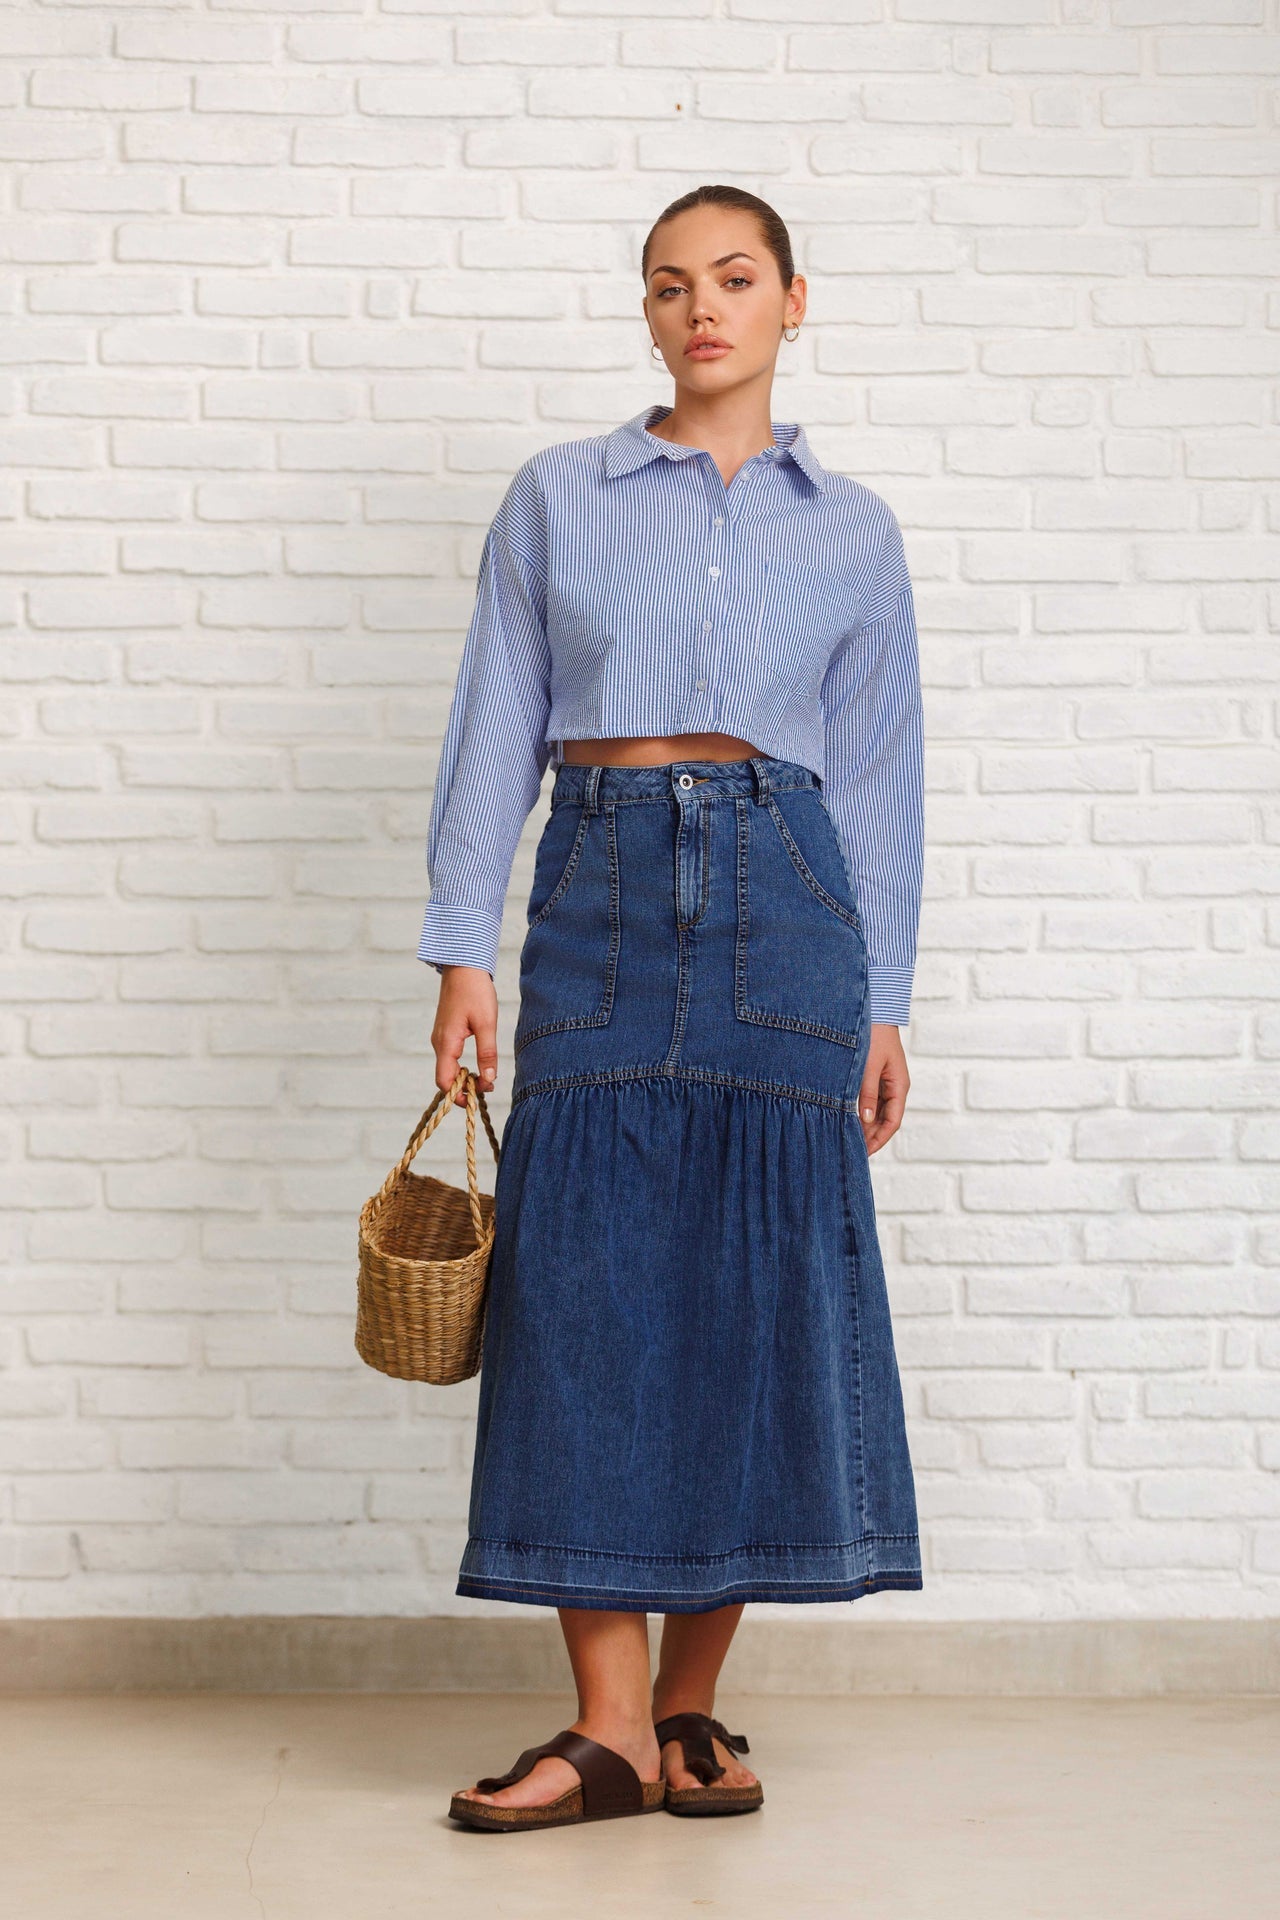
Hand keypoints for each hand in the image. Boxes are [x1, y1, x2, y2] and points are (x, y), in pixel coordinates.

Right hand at [432, 966, 498, 1107]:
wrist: (463, 966)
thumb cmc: (475, 991)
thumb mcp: (486, 1023)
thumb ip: (487, 1053)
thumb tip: (488, 1079)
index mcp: (446, 1043)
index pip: (445, 1081)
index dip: (459, 1095)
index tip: (478, 1098)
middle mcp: (439, 1043)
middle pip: (445, 1077)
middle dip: (464, 1088)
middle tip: (488, 1087)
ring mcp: (440, 1037)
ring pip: (448, 1067)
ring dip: (464, 1077)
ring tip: (486, 1077)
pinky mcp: (446, 1032)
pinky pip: (450, 1056)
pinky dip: (461, 1065)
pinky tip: (478, 1063)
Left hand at [858, 1024, 909, 1154]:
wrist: (875, 1011)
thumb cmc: (873, 1035)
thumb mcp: (868, 1066)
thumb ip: (867, 1094)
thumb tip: (867, 1121)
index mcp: (899, 1086)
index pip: (893, 1121)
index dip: (879, 1139)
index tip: (864, 1152)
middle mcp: (895, 1087)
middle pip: (886, 1120)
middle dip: (871, 1136)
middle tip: (853, 1150)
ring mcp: (886, 1082)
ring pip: (879, 1112)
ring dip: (867, 1126)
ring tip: (849, 1139)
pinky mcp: (876, 1076)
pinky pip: (872, 1101)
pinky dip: (863, 1112)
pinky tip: (850, 1120)